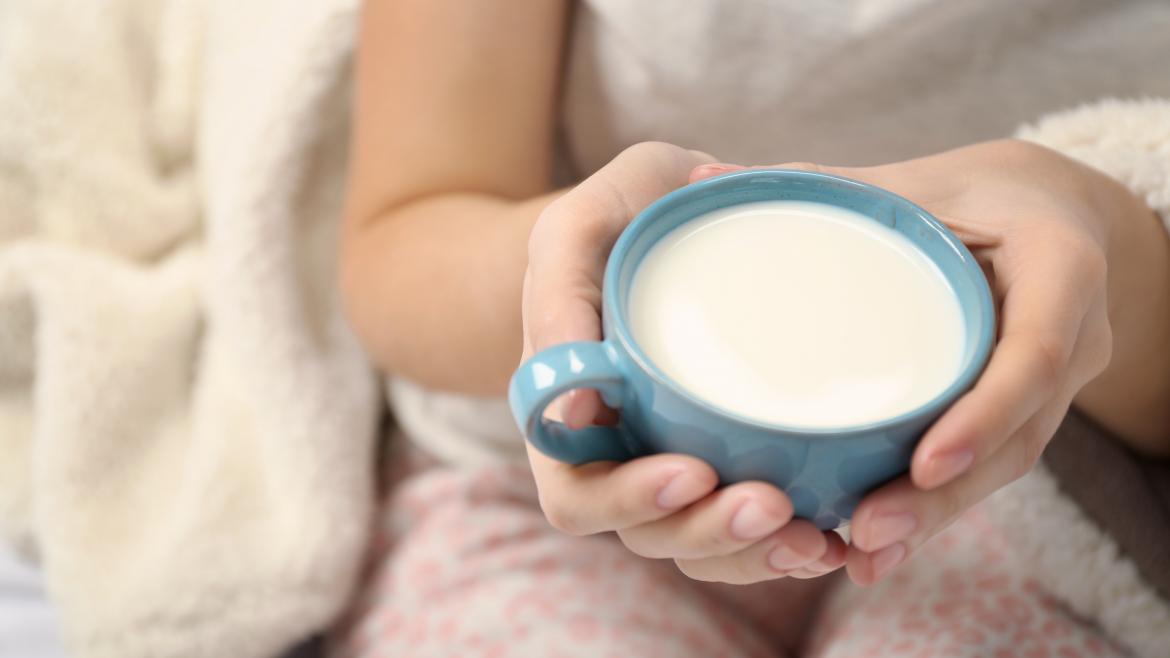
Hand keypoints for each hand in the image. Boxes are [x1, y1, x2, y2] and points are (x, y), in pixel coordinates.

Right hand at [521, 142, 847, 583]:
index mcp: (568, 413)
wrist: (672, 209)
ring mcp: (675, 461)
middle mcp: (617, 454)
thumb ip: (560, 296)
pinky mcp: (731, 458)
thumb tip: (579, 405)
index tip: (693, 472)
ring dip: (756, 554)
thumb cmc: (617, 215)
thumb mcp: (577, 225)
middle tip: (774, 505)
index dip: (630, 501)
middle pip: (648, 533)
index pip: (578, 494)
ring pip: (703, 546)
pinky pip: (751, 528)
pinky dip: (793, 541)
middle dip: (711, 533)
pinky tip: (839, 534)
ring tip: (819, 537)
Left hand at [692, 139, 1117, 585]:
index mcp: (1058, 263)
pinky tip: (879, 546)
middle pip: (1020, 434)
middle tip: (868, 530)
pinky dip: (936, 506)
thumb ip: (818, 187)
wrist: (1043, 211)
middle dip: (945, 495)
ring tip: (864, 550)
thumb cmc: (967, 191)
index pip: (1036, 351)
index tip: (924, 462)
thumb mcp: (909, 179)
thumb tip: (699, 180)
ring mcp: (1056, 381)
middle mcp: (1073, 331)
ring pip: (1005, 464)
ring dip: (936, 515)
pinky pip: (988, 464)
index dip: (985, 413)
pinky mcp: (1027, 409)